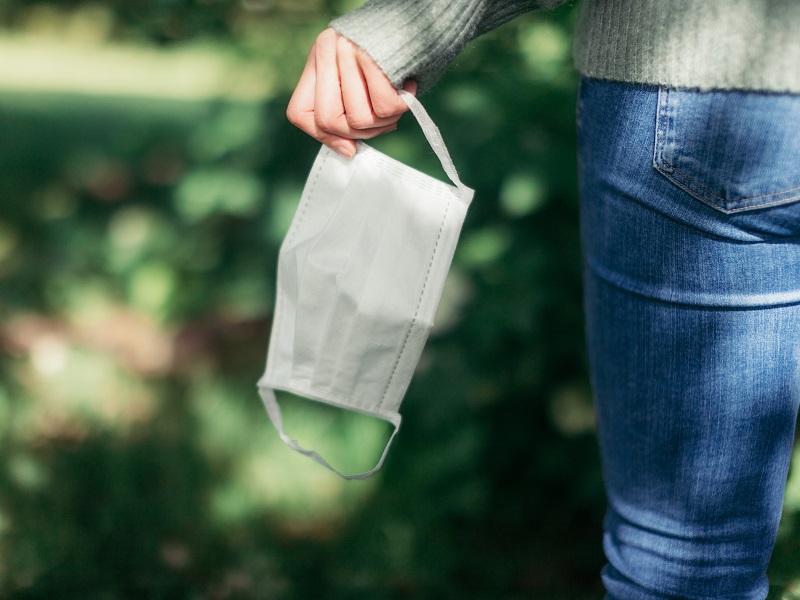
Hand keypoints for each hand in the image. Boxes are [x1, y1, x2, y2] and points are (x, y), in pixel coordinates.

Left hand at [286, 28, 416, 158]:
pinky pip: (384, 107)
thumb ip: (346, 113)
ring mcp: (346, 50)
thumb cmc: (394, 52)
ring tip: (399, 98)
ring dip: (386, 120)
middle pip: (330, 121)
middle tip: (385, 119)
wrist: (423, 16)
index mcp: (319, 57)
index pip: (299, 113)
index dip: (325, 137)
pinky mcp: (371, 55)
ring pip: (359, 119)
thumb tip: (348, 152)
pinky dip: (403, 105)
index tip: (350, 146)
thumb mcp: (361, 80)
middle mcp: (327, 49)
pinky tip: (409, 87)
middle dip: (362, 132)